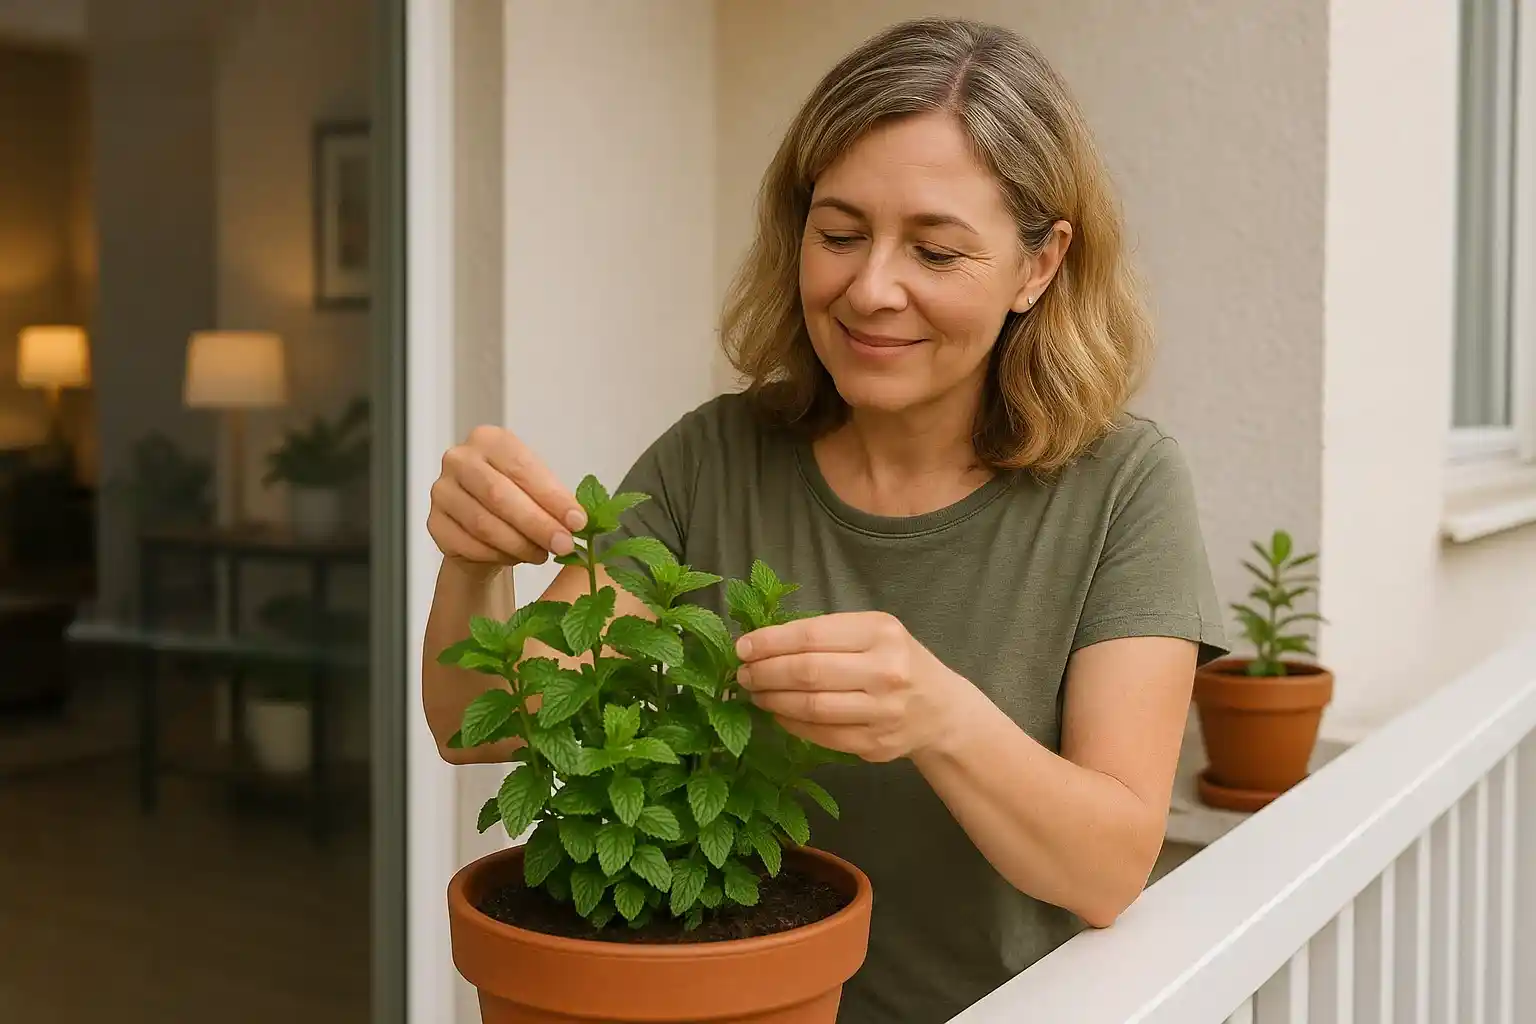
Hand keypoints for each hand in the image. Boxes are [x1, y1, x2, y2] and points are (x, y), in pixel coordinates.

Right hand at [428, 425, 587, 568]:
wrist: (481, 523)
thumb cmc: (515, 498)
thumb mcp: (538, 490)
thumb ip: (555, 501)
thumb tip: (577, 521)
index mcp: (490, 440)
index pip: (522, 467)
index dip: (552, 497)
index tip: (577, 521)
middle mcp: (460, 459)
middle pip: (499, 495)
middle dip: (537, 524)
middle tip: (564, 544)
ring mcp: (442, 491)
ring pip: (483, 524)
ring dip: (519, 544)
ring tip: (543, 554)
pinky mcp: (434, 523)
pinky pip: (468, 545)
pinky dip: (497, 555)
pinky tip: (515, 557)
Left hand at [733, 611, 972, 762]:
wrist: (940, 709)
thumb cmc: (896, 661)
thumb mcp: (873, 632)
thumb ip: (826, 634)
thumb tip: (761, 642)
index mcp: (882, 633)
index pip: (811, 636)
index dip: (769, 642)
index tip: (742, 647)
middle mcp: (886, 671)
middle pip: (807, 672)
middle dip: (765, 673)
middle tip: (742, 673)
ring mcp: (883, 712)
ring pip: (811, 707)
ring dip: (772, 700)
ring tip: (754, 692)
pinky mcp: (876, 745)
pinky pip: (821, 735)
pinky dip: (791, 723)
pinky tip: (777, 712)